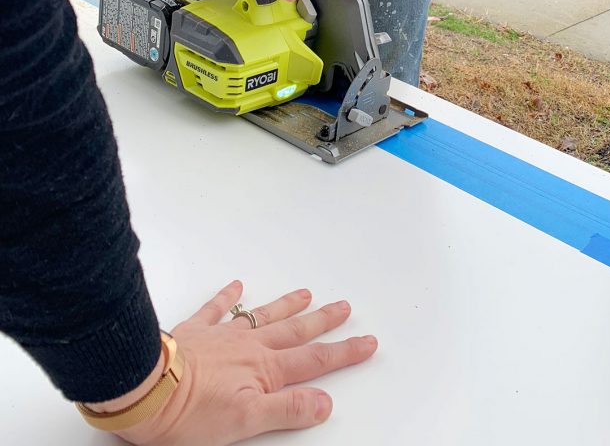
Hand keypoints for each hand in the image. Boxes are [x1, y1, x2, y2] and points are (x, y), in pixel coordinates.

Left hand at [112, 280, 376, 445]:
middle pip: (295, 332)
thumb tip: (324, 402)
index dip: (343, 353)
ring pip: (264, 316)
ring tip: (306, 293)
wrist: (146, 390)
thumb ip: (287, 409)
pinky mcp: (195, 331)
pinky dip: (228, 297)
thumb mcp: (247, 422)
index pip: (314, 361)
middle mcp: (250, 347)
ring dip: (287, 305)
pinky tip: (237, 286)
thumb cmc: (189, 413)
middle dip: (323, 321)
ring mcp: (223, 336)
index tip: (366, 342)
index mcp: (265, 370)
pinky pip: (216, 308)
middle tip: (344, 307)